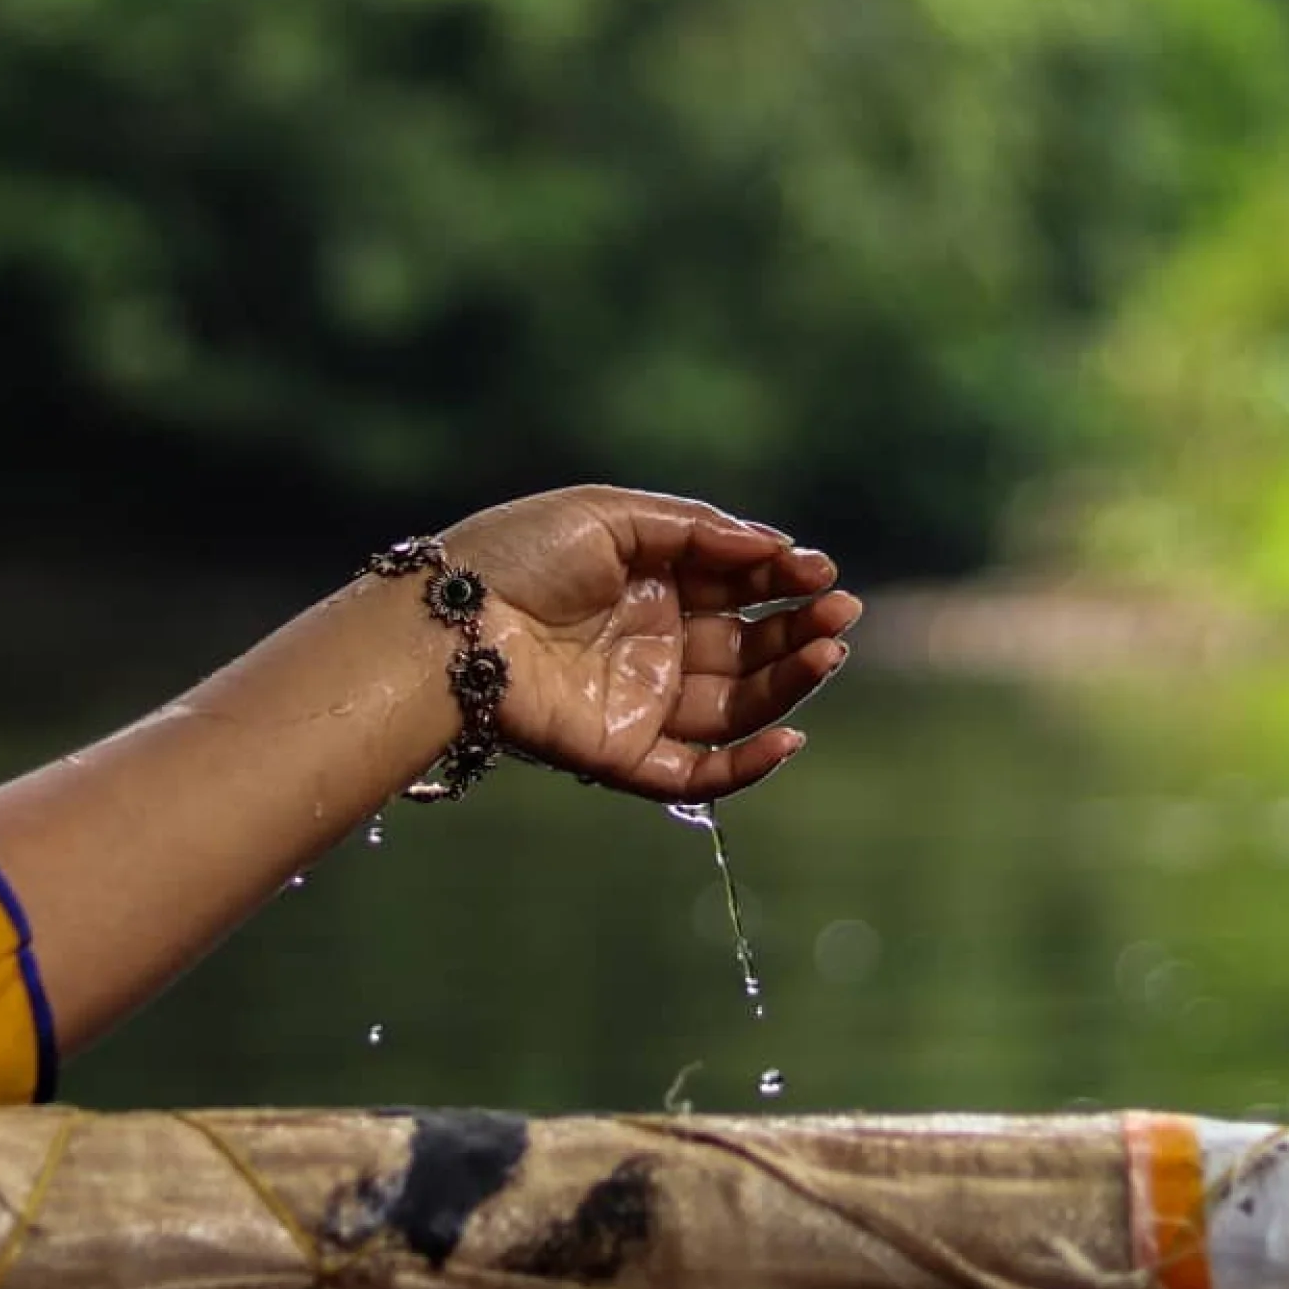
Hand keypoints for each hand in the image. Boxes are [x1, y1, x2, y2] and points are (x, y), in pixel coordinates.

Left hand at [440, 485, 858, 799]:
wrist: (449, 622)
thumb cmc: (516, 556)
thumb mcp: (609, 516)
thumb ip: (697, 529)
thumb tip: (775, 547)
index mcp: (651, 585)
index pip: (738, 588)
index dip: (783, 579)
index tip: (819, 571)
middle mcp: (654, 645)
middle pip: (749, 647)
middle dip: (799, 629)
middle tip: (838, 614)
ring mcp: (642, 701)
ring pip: (738, 706)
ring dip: (789, 683)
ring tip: (825, 652)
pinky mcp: (623, 754)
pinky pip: (697, 773)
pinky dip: (747, 766)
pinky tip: (787, 734)